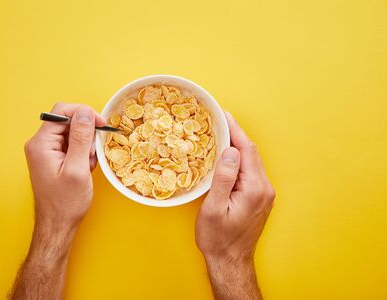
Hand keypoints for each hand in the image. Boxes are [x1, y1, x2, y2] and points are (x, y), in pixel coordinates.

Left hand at [9, 103, 105, 299]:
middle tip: (91, 155)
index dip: (84, 114)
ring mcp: (47, 151)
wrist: (58, 225)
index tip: (101, 124)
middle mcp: (40, 144)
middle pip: (68, 122)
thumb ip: (81, 138)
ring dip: (86, 146)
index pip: (62, 112)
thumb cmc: (66, 202)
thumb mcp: (77, 169)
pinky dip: (83, 154)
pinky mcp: (54, 158)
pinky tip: (85, 169)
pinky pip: (73, 146)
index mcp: (41, 143)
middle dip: (86, 135)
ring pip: (73, 134)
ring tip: (87, 166)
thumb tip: (85, 112)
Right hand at [195, 112, 274, 299]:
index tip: (222, 114)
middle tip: (218, 120)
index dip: (235, 130)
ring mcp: (264, 194)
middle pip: (251, 153)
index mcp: (255, 188)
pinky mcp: (259, 198)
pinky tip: (227, 155)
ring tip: (220, 133)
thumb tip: (230, 150)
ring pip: (251, 161)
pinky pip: (250, 171)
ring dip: (237, 146)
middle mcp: (264, 188)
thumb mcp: (214, 208)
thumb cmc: (218, 238)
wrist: (230, 261)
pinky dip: (239, 159)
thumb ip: (224, 178)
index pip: (246, 150)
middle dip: (236, 134)